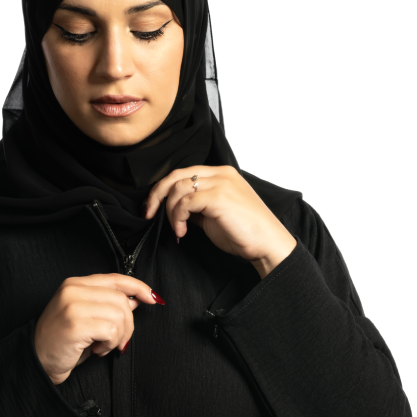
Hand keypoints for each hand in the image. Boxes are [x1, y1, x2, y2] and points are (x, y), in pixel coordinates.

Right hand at [34, 273, 163, 384]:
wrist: (36, 361)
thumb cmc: (61, 342)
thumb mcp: (87, 318)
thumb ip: (108, 305)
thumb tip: (135, 299)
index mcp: (75, 284)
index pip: (115, 279)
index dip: (138, 287)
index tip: (153, 298)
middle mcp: (73, 290)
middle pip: (121, 300)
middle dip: (128, 325)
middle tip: (118, 342)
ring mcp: (73, 305)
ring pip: (119, 315)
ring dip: (118, 336)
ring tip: (103, 345)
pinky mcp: (75, 323)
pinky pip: (111, 330)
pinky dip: (110, 344)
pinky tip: (97, 350)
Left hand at [143, 166, 295, 277]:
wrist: (268, 244)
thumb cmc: (245, 233)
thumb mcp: (215, 216)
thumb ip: (197, 207)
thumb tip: (176, 210)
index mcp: (221, 174)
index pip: (184, 173)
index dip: (163, 189)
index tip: (153, 207)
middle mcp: (221, 174)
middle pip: (176, 175)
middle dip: (157, 195)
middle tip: (149, 214)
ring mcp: (220, 183)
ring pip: (178, 188)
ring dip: (170, 212)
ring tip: (177, 229)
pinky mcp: (219, 197)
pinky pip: (185, 202)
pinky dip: (178, 218)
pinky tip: (182, 232)